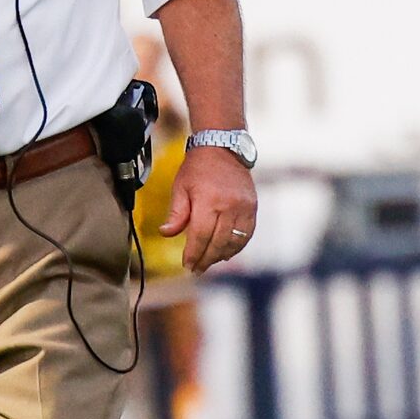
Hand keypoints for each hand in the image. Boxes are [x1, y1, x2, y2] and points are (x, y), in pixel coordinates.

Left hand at [163, 145, 257, 272]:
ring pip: (234, 241)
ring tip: (208, 262)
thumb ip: (176, 214)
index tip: (187, 265)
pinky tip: (225, 252)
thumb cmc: (197, 169)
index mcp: (209, 201)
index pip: (201, 236)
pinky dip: (236, 246)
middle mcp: (229, 206)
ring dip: (221, 256)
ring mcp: (244, 207)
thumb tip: (166, 234)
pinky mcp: (253, 208)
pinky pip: (246, 234)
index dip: (194, 253)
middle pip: (218, 242)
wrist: (223, 149)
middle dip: (206, 259)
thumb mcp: (180, 188)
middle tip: (196, 269)